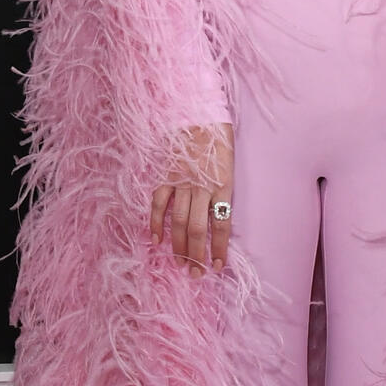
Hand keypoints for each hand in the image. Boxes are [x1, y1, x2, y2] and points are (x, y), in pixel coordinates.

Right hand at [150, 123, 234, 276]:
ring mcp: (182, 182)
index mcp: (223, 185)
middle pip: (198, 229)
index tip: (216, 265)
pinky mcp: (166, 175)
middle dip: (196, 255)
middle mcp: (202, 187)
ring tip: (180, 264)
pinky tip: (156, 239)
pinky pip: (159, 203)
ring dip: (179, 246)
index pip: (221, 225)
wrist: (198, 112)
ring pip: (179, 221)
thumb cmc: (218, 138)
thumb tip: (219, 218)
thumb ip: (223, 191)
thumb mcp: (229, 165)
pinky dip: (156, 222)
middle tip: (194, 274)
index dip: (218, 248)